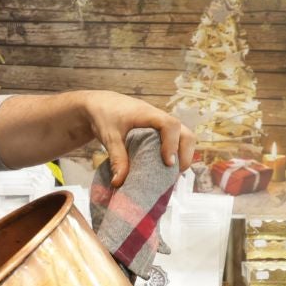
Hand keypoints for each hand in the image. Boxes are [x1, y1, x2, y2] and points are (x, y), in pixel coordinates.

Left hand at [72, 90, 196, 185]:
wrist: (100, 103)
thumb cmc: (104, 116)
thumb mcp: (108, 137)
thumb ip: (116, 158)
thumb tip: (119, 182)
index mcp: (148, 114)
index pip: (170, 125)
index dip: (172, 144)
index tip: (167, 163)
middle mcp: (159, 118)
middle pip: (186, 133)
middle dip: (185, 154)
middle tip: (174, 174)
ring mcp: (161, 124)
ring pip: (183, 137)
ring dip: (182, 156)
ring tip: (170, 174)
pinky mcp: (158, 131)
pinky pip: (174, 141)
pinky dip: (174, 154)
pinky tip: (163, 169)